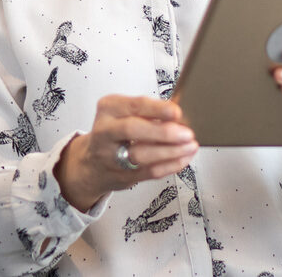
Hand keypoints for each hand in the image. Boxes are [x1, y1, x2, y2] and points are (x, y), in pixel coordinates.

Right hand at [53, 95, 197, 211]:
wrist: (91, 164)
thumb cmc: (114, 133)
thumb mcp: (122, 113)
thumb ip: (148, 112)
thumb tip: (179, 115)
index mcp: (108, 109)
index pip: (134, 105)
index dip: (157, 109)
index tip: (176, 112)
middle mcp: (106, 131)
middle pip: (133, 129)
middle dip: (163, 132)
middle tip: (186, 133)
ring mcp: (111, 156)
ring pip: (141, 154)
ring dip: (171, 151)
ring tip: (189, 146)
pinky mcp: (122, 176)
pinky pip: (149, 172)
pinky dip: (170, 165)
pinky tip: (183, 158)